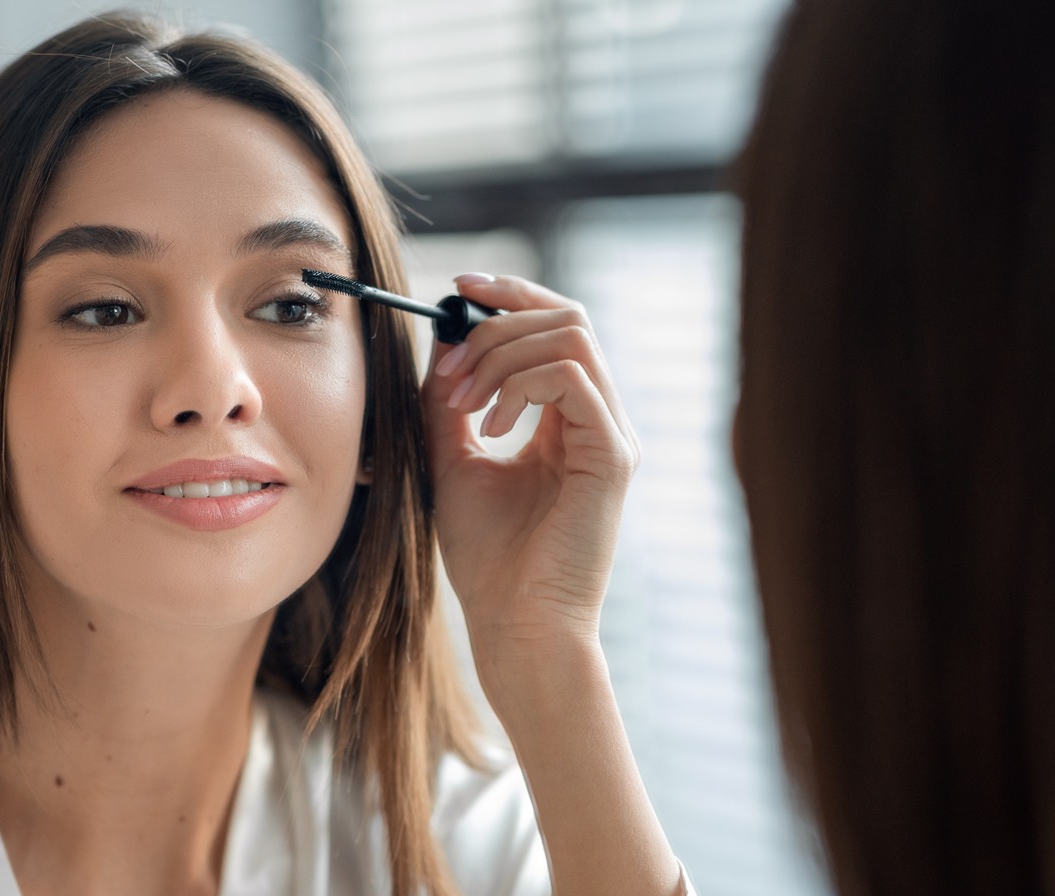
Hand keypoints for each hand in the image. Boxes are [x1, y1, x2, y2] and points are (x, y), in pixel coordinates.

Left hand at [421, 273, 638, 680]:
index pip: (556, 327)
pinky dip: (520, 387)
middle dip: (497, 323)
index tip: (458, 289)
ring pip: (572, 337)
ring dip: (502, 354)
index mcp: (570, 420)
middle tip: (449, 365)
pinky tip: (490, 428)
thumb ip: (450, 402)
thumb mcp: (453, 461)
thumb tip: (441, 341)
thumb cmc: (489, 561)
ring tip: (463, 401)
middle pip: (568, 317)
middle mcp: (599, 421)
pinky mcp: (613, 458)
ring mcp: (612, 436)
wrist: (516, 627)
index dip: (510, 295)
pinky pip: (573, 379)